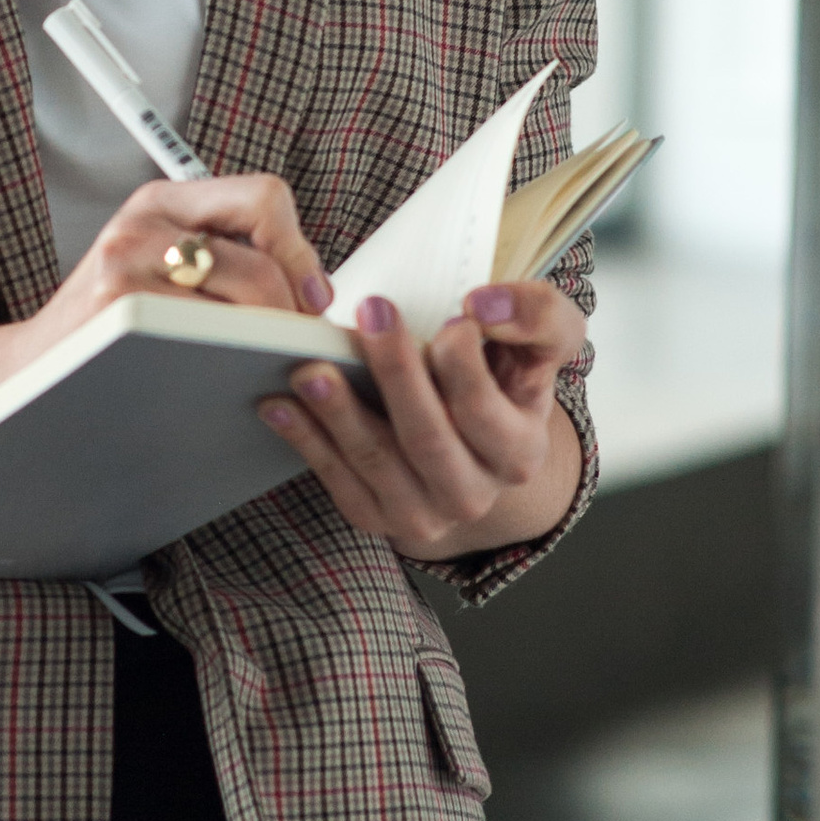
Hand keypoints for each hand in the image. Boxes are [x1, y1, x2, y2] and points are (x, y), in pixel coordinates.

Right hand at [9, 171, 333, 367]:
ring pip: (243, 296)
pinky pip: (208, 333)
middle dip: (292, 309)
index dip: (301, 250)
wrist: (26, 369)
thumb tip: (312, 284)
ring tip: (264, 359)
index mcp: (161, 201)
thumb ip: (222, 254)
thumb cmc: (105, 326)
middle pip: (262, 258)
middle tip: (294, 341)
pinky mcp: (117, 310)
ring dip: (269, 336)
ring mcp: (125, 265)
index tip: (313, 295)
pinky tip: (227, 373)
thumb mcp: (154, 263)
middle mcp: (142, 224)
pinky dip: (233, 358)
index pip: (264, 197)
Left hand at [256, 278, 584, 564]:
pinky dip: (305, 439)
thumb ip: (535, 314)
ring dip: (338, 412)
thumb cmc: (501, 376)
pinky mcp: (375, 517)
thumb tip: (482, 304)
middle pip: (428, 437)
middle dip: (397, 374)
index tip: (451, 319)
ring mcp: (422, 514)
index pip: (486, 411)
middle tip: (371, 317)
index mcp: (519, 453)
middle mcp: (474, 495)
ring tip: (309, 367)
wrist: (472, 439)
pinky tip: (279, 403)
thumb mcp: (541, 343)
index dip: (466, 366)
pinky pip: (336, 478)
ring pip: (376, 460)